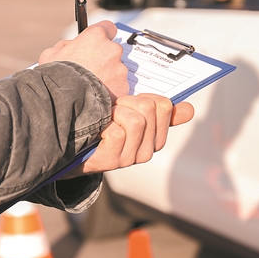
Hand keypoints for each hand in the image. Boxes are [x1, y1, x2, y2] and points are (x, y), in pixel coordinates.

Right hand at [39, 20, 127, 101]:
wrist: (65, 101)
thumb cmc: (56, 76)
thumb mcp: (51, 54)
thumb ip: (64, 46)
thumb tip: (70, 46)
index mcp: (96, 36)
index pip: (108, 27)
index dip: (103, 35)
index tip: (98, 43)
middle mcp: (112, 49)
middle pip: (112, 51)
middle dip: (104, 59)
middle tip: (91, 70)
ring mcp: (120, 69)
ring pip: (117, 70)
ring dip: (108, 76)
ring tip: (91, 86)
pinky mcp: (123, 86)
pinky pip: (119, 87)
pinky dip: (111, 91)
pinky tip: (97, 96)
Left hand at [62, 94, 194, 177]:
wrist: (70, 144)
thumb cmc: (101, 126)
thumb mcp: (131, 114)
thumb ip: (160, 112)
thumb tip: (188, 109)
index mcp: (155, 138)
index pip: (165, 106)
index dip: (144, 97)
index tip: (129, 102)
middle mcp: (146, 151)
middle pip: (150, 109)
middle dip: (128, 101)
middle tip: (113, 109)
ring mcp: (130, 158)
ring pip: (136, 120)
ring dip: (116, 112)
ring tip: (105, 118)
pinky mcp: (113, 160)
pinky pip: (118, 132)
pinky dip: (104, 124)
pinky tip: (97, 130)